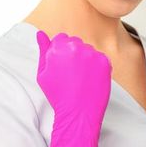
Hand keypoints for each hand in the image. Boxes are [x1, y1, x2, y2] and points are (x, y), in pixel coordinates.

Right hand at [36, 30, 112, 146]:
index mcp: (59, 48)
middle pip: (75, 42)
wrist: (78, 112)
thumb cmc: (58, 95)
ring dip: (85, 58)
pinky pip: (100, 58)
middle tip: (71, 72)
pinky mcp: (105, 62)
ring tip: (80, 77)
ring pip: (88, 49)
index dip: (60, 51)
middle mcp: (77, 47)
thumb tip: (40, 33)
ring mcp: (93, 54)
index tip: (62, 65)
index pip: (61, 38)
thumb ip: (42, 50)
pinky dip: (96, 66)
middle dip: (72, 53)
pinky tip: (90, 79)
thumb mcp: (43, 74)